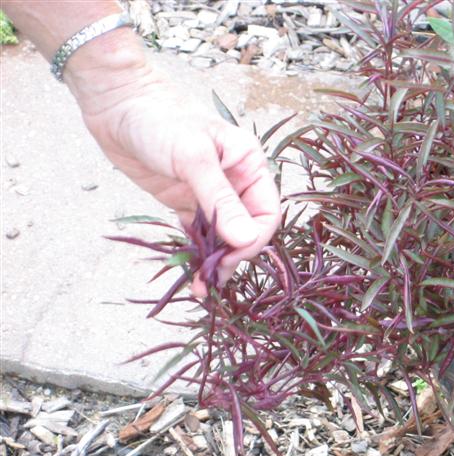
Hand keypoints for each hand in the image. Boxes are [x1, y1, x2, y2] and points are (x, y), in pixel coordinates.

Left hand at [75, 65, 279, 296]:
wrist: (117, 102)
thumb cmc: (160, 119)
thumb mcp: (194, 159)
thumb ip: (220, 201)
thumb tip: (245, 239)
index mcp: (250, 165)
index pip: (266, 212)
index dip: (253, 238)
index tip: (231, 257)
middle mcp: (236, 181)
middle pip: (247, 229)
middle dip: (233, 256)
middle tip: (212, 279)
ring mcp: (211, 193)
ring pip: (223, 236)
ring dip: (215, 261)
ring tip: (201, 286)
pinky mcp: (187, 202)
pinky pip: (200, 234)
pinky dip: (197, 253)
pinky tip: (191, 270)